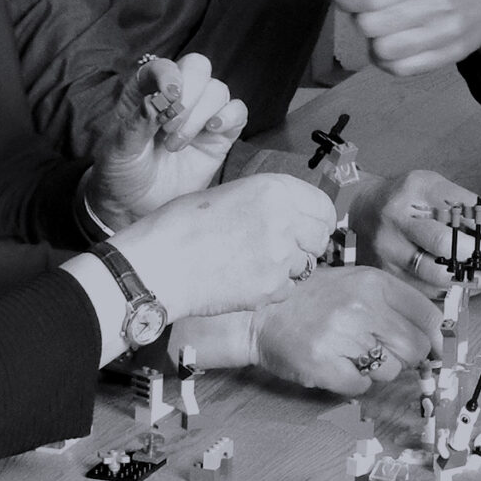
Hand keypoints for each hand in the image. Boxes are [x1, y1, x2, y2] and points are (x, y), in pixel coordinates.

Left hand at [85, 53, 245, 227]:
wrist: (136, 207)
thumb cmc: (122, 172)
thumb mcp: (119, 149)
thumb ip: (138, 122)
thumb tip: (159, 99)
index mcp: (145, 90)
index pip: (164, 66)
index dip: (169, 75)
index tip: (168, 97)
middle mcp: (177, 97)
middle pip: (198, 68)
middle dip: (189, 93)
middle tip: (169, 126)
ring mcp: (201, 115)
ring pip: (217, 90)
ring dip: (199, 114)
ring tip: (175, 144)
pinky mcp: (220, 136)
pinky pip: (237, 112)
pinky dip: (229, 116)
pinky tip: (211, 131)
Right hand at [109, 173, 335, 320]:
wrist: (157, 264)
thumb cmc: (180, 226)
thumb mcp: (228, 194)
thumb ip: (267, 202)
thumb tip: (293, 215)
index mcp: (272, 190)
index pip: (323, 207)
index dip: (317, 220)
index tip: (310, 228)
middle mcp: (283, 220)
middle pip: (319, 238)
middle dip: (305, 245)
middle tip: (281, 250)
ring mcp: (279, 256)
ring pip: (305, 266)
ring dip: (287, 268)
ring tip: (253, 264)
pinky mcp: (269, 288)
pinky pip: (286, 290)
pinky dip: (271, 289)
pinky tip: (244, 281)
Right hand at [253, 268, 442, 395]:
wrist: (258, 313)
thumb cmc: (312, 299)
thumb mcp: (355, 284)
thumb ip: (394, 303)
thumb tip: (436, 338)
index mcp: (373, 282)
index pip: (428, 317)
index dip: (433, 338)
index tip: (429, 348)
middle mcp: (361, 306)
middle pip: (415, 349)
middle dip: (404, 357)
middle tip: (381, 351)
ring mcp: (342, 336)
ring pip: (390, 371)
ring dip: (376, 370)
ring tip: (349, 353)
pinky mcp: (324, 365)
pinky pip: (361, 386)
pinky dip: (353, 381)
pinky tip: (336, 364)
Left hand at [315, 0, 480, 76]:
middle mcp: (437, 6)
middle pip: (370, 26)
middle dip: (358, 16)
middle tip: (368, 4)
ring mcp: (445, 35)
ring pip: (383, 52)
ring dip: (372, 39)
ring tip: (383, 23)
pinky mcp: (450, 56)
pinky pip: (402, 70)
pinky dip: (388, 59)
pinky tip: (393, 41)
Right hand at [349, 169, 480, 296]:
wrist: (360, 209)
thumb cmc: (412, 201)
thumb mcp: (438, 190)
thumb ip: (473, 212)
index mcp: (420, 187)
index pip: (470, 210)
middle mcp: (400, 216)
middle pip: (452, 244)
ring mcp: (388, 248)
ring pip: (440, 273)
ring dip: (479, 280)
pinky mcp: (385, 275)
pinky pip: (429, 291)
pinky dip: (459, 291)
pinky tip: (473, 283)